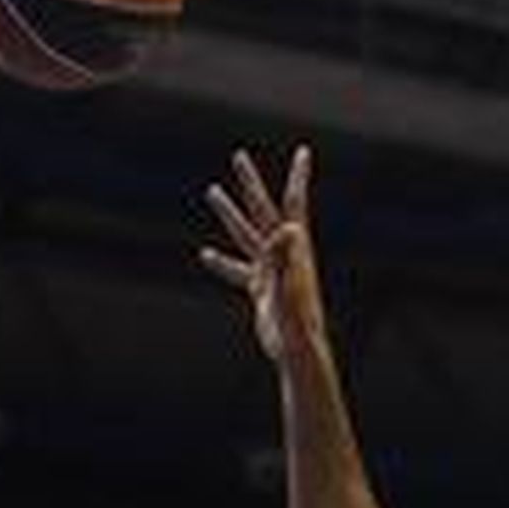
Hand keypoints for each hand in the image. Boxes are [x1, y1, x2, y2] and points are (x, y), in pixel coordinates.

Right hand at [200, 145, 323, 363]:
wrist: (298, 355)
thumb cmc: (298, 326)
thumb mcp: (289, 288)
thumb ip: (286, 258)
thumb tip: (289, 226)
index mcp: (294, 250)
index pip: (293, 205)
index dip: (298, 177)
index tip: (304, 152)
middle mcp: (283, 255)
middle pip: (262, 211)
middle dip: (250, 184)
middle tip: (238, 157)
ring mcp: (271, 271)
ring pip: (245, 235)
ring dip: (229, 214)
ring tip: (212, 191)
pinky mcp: (261, 289)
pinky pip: (238, 269)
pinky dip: (222, 263)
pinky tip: (204, 254)